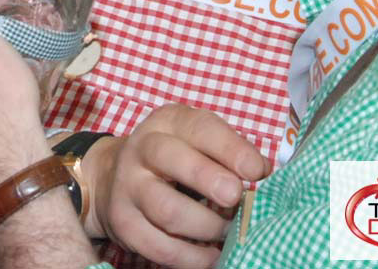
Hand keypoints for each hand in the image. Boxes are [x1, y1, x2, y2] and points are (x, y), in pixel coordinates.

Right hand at [83, 104, 269, 268]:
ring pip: (167, 210)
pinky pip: (158, 246)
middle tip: (236, 199)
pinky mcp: (123, 222)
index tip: (257, 171)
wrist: (112, 176)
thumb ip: (229, 152)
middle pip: (172, 161)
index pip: (200, 128)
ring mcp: (129, 187)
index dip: (231, 149)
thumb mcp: (197, 140)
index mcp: (169, 123)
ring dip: (206, 226)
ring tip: (228, 232)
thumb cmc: (174, 157)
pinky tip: (212, 256)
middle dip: (208, 179)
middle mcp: (143, 149)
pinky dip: (191, 257)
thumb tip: (264, 173)